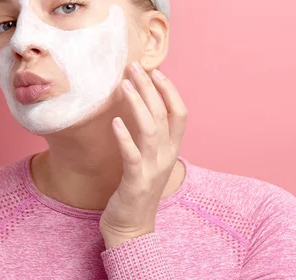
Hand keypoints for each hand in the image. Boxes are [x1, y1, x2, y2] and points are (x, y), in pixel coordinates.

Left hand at [99, 61, 187, 248]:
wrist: (131, 228)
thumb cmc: (136, 189)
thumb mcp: (149, 159)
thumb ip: (149, 135)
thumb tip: (140, 104)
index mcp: (171, 149)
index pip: (179, 113)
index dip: (170, 90)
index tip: (155, 70)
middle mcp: (166, 156)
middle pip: (163, 114)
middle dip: (150, 88)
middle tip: (134, 67)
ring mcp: (153, 170)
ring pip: (150, 130)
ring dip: (138, 105)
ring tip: (124, 85)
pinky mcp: (136, 182)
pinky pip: (133, 156)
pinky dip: (125, 137)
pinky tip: (115, 121)